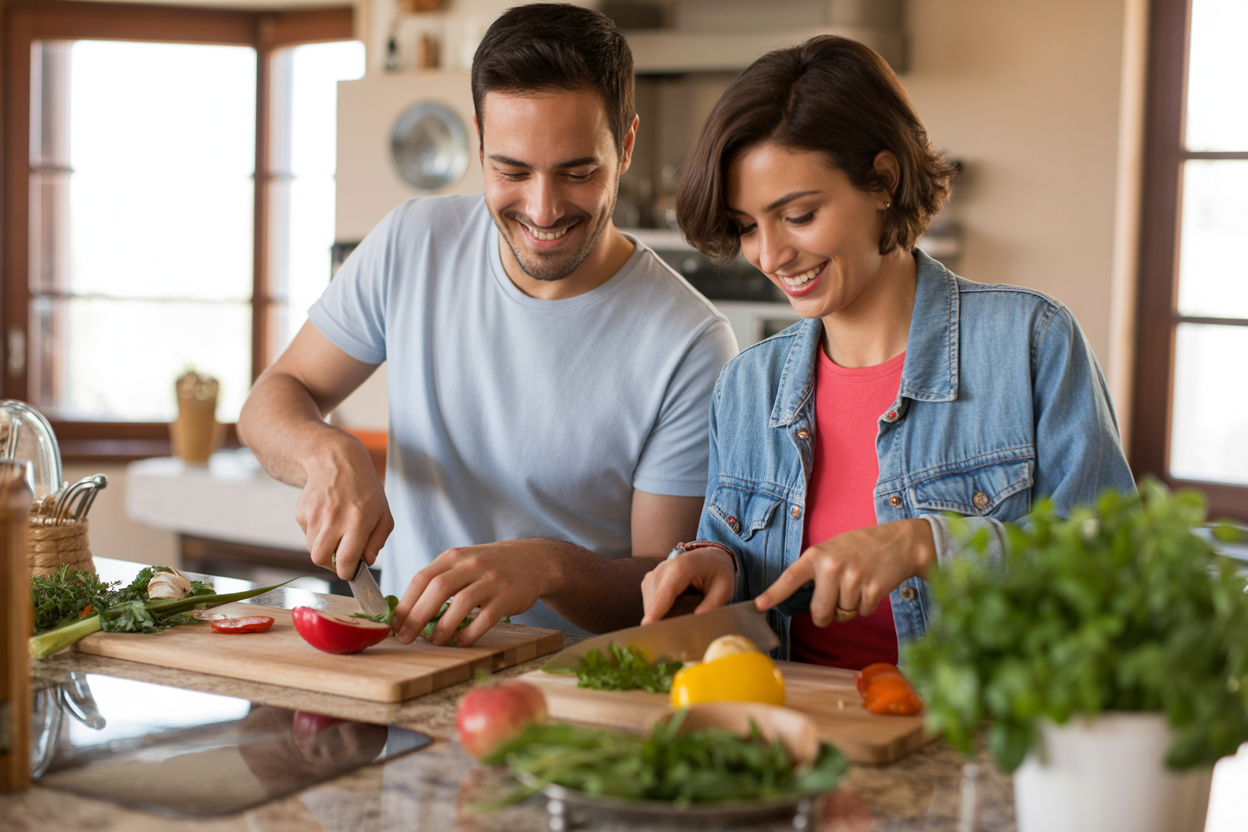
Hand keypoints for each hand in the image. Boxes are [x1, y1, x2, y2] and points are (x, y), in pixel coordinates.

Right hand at [295, 433, 393, 580]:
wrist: (336, 460)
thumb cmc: (364, 489)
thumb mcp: (383, 512)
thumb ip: (378, 540)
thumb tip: (366, 562)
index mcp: (358, 519)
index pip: (346, 560)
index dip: (347, 572)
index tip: (351, 571)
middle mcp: (334, 517)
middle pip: (322, 560)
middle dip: (333, 565)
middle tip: (343, 557)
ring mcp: (315, 514)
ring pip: (312, 550)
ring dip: (325, 550)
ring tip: (337, 534)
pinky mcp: (301, 512)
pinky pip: (307, 536)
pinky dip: (317, 535)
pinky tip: (327, 519)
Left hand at [391, 539, 555, 647]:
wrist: (534, 560)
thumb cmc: (490, 566)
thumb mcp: (463, 562)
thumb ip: (439, 579)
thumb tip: (408, 610)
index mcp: (454, 556)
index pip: (422, 578)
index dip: (406, 603)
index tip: (395, 624)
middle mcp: (471, 565)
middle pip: (437, 589)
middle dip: (417, 616)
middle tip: (406, 637)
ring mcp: (491, 580)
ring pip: (461, 603)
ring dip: (443, 626)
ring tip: (436, 641)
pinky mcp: (508, 597)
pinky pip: (485, 618)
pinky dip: (470, 632)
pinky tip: (461, 640)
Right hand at [640, 547, 734, 624]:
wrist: (709, 557)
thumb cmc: (717, 572)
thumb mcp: (724, 587)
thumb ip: (713, 603)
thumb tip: (698, 618)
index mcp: (682, 567)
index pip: (665, 592)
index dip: (655, 610)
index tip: (647, 626)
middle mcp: (662, 568)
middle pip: (655, 602)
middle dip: (663, 619)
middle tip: (682, 629)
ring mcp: (653, 574)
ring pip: (650, 604)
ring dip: (662, 615)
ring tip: (685, 611)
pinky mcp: (649, 581)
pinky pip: (650, 603)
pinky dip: (660, 611)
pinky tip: (676, 608)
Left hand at [755, 519, 935, 625]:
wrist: (900, 542)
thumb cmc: (862, 547)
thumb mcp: (833, 550)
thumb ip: (816, 571)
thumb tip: (801, 600)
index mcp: (817, 555)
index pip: (790, 578)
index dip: (773, 594)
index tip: (760, 605)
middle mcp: (832, 566)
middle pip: (819, 612)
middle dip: (824, 617)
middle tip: (832, 607)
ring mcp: (853, 578)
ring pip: (843, 614)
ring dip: (850, 608)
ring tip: (858, 585)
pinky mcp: (873, 590)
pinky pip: (862, 613)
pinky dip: (866, 606)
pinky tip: (871, 587)